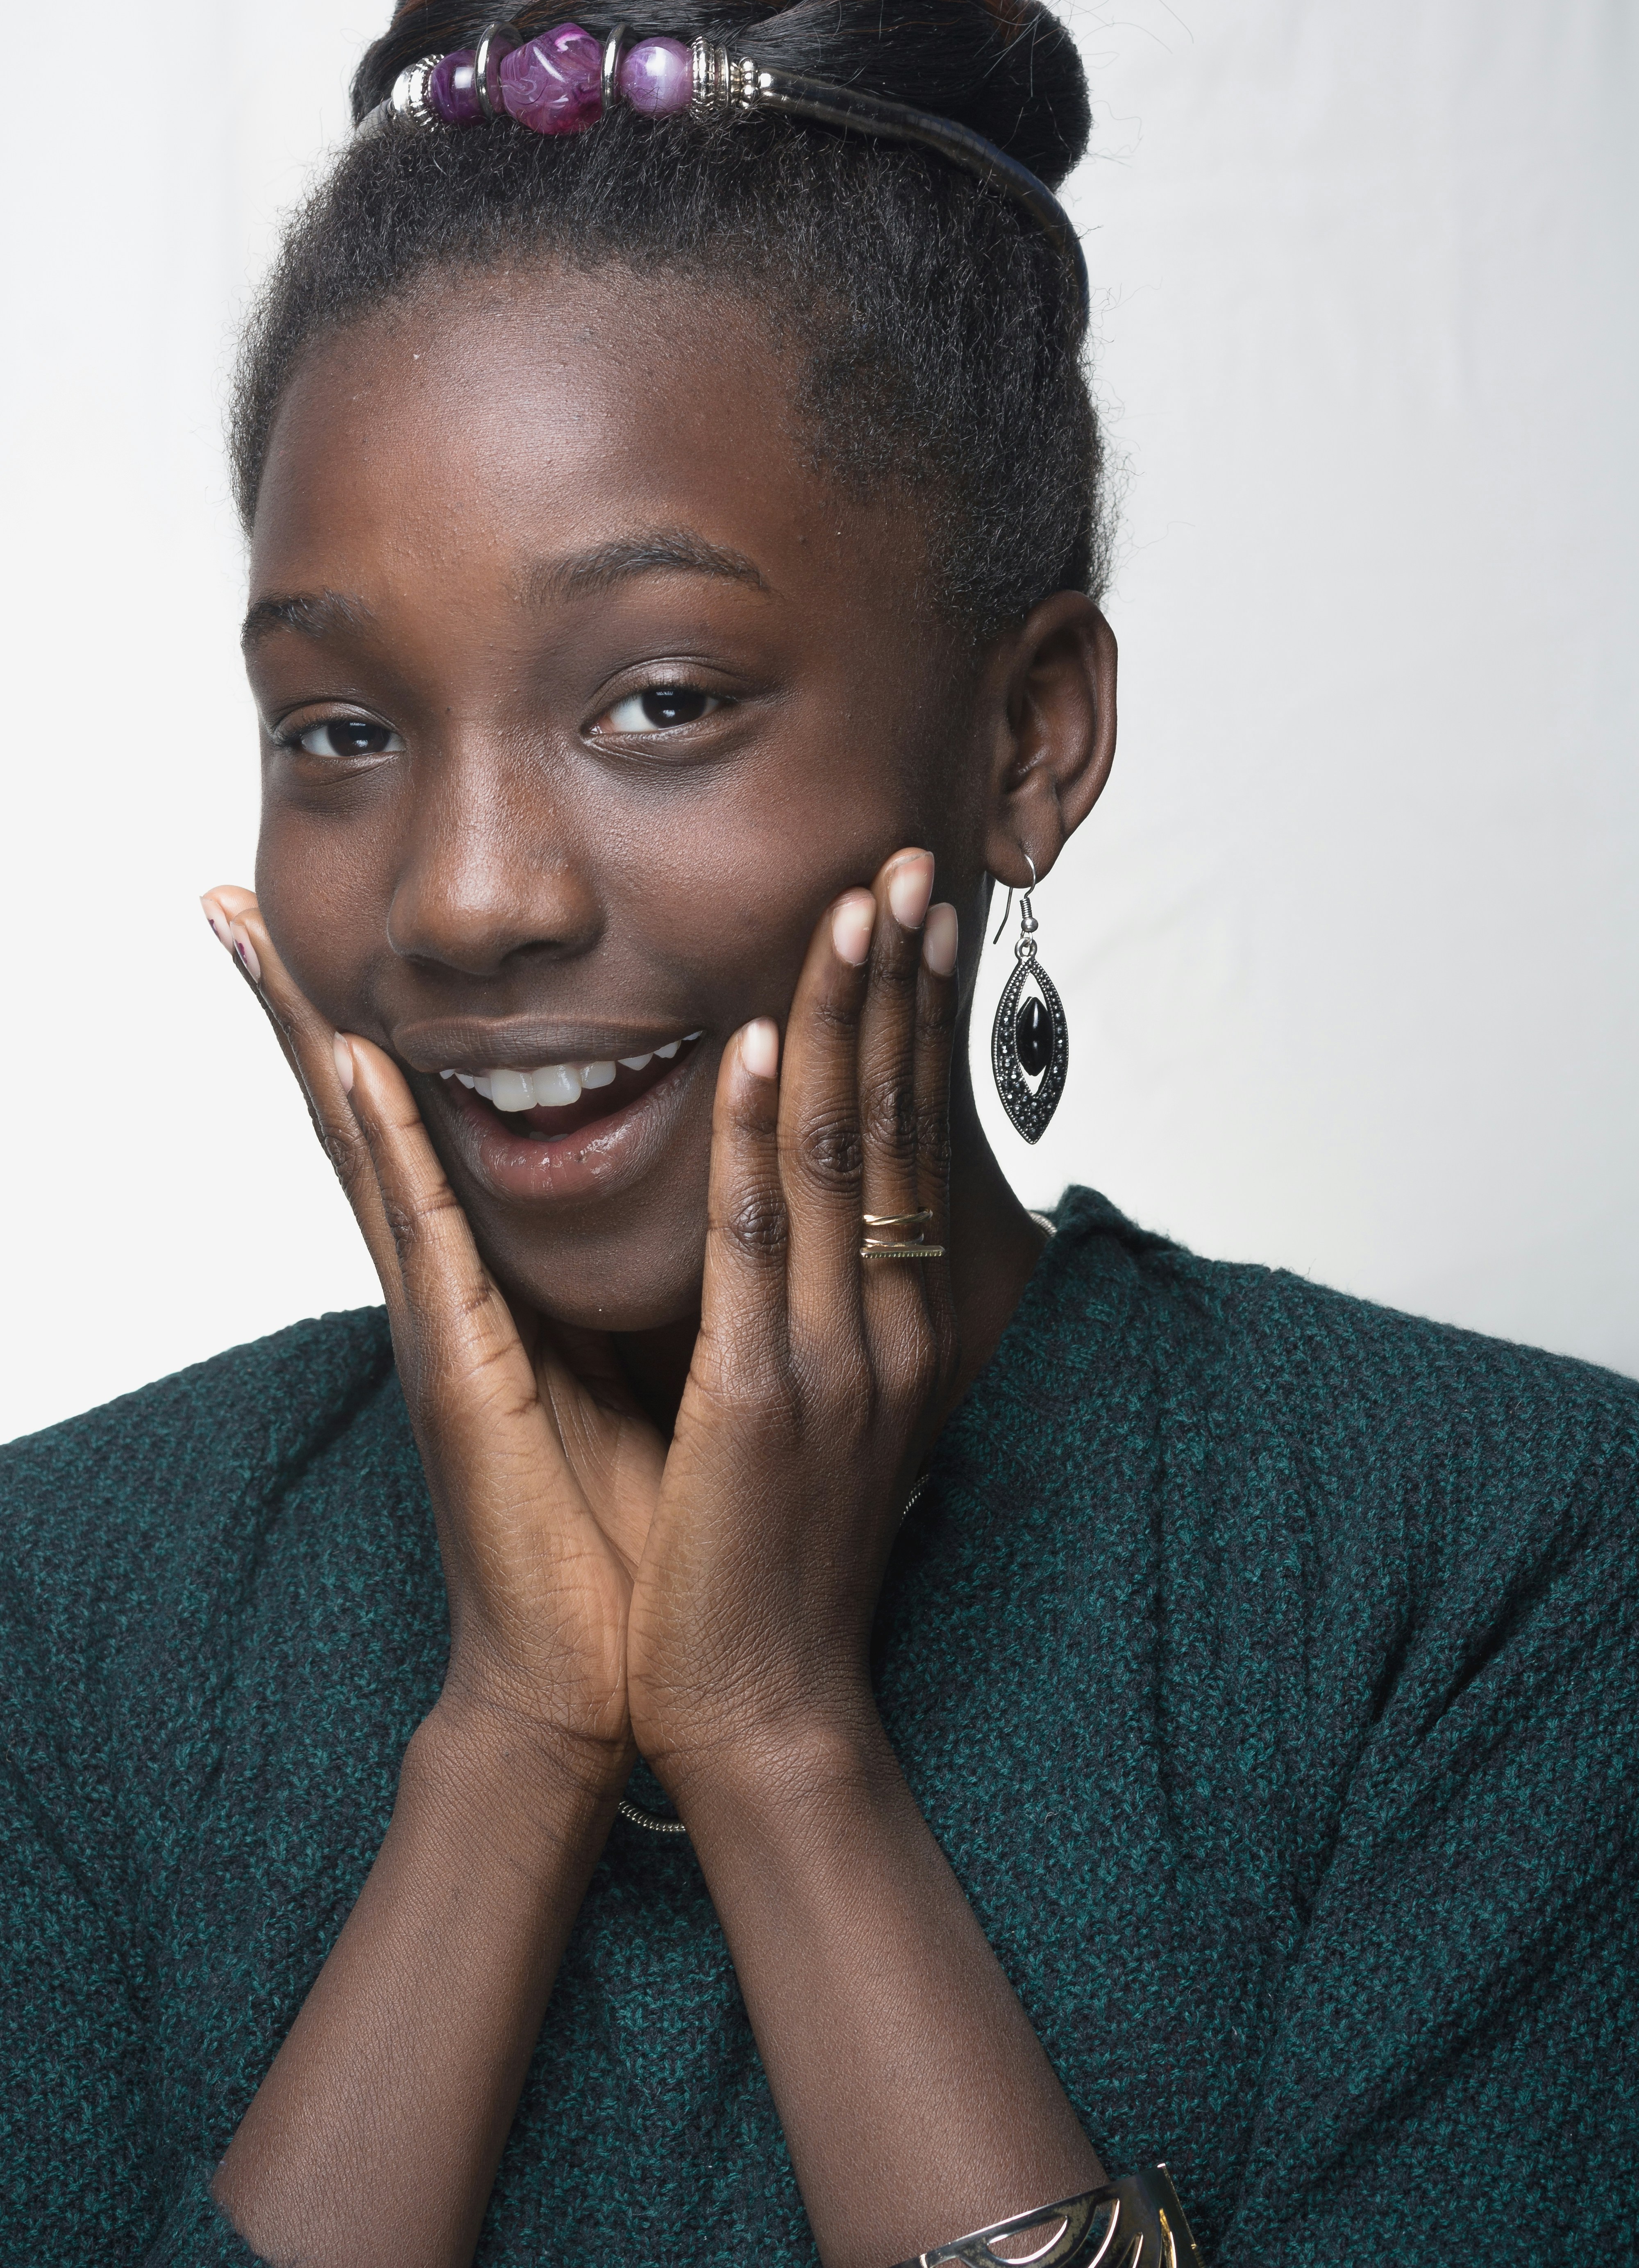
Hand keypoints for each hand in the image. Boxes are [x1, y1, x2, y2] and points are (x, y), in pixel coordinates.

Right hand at [200, 888, 664, 1786]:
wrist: (608, 1679)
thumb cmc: (627, 1531)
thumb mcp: (640, 1373)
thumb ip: (633, 1289)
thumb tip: (694, 1196)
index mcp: (483, 1291)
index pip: (415, 1134)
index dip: (359, 1032)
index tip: (314, 935)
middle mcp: (443, 1294)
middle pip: (356, 1122)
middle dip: (290, 1010)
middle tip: (223, 900)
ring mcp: (440, 1329)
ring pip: (365, 1155)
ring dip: (309, 1038)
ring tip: (250, 935)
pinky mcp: (462, 1373)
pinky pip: (423, 1239)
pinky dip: (385, 1149)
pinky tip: (350, 1065)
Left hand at [624, 847, 960, 1797]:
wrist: (763, 1703)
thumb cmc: (778, 1559)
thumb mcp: (822, 1418)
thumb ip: (827, 1319)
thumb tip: (815, 1234)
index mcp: (900, 1328)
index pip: (910, 1142)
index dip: (913, 1026)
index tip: (915, 922)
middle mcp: (887, 1326)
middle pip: (891, 1125)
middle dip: (895, 990)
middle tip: (901, 868)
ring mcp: (830, 1358)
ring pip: (834, 1158)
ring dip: (837, 1023)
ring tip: (848, 910)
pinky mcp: (756, 1397)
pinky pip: (756, 1243)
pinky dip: (750, 1139)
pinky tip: (745, 1046)